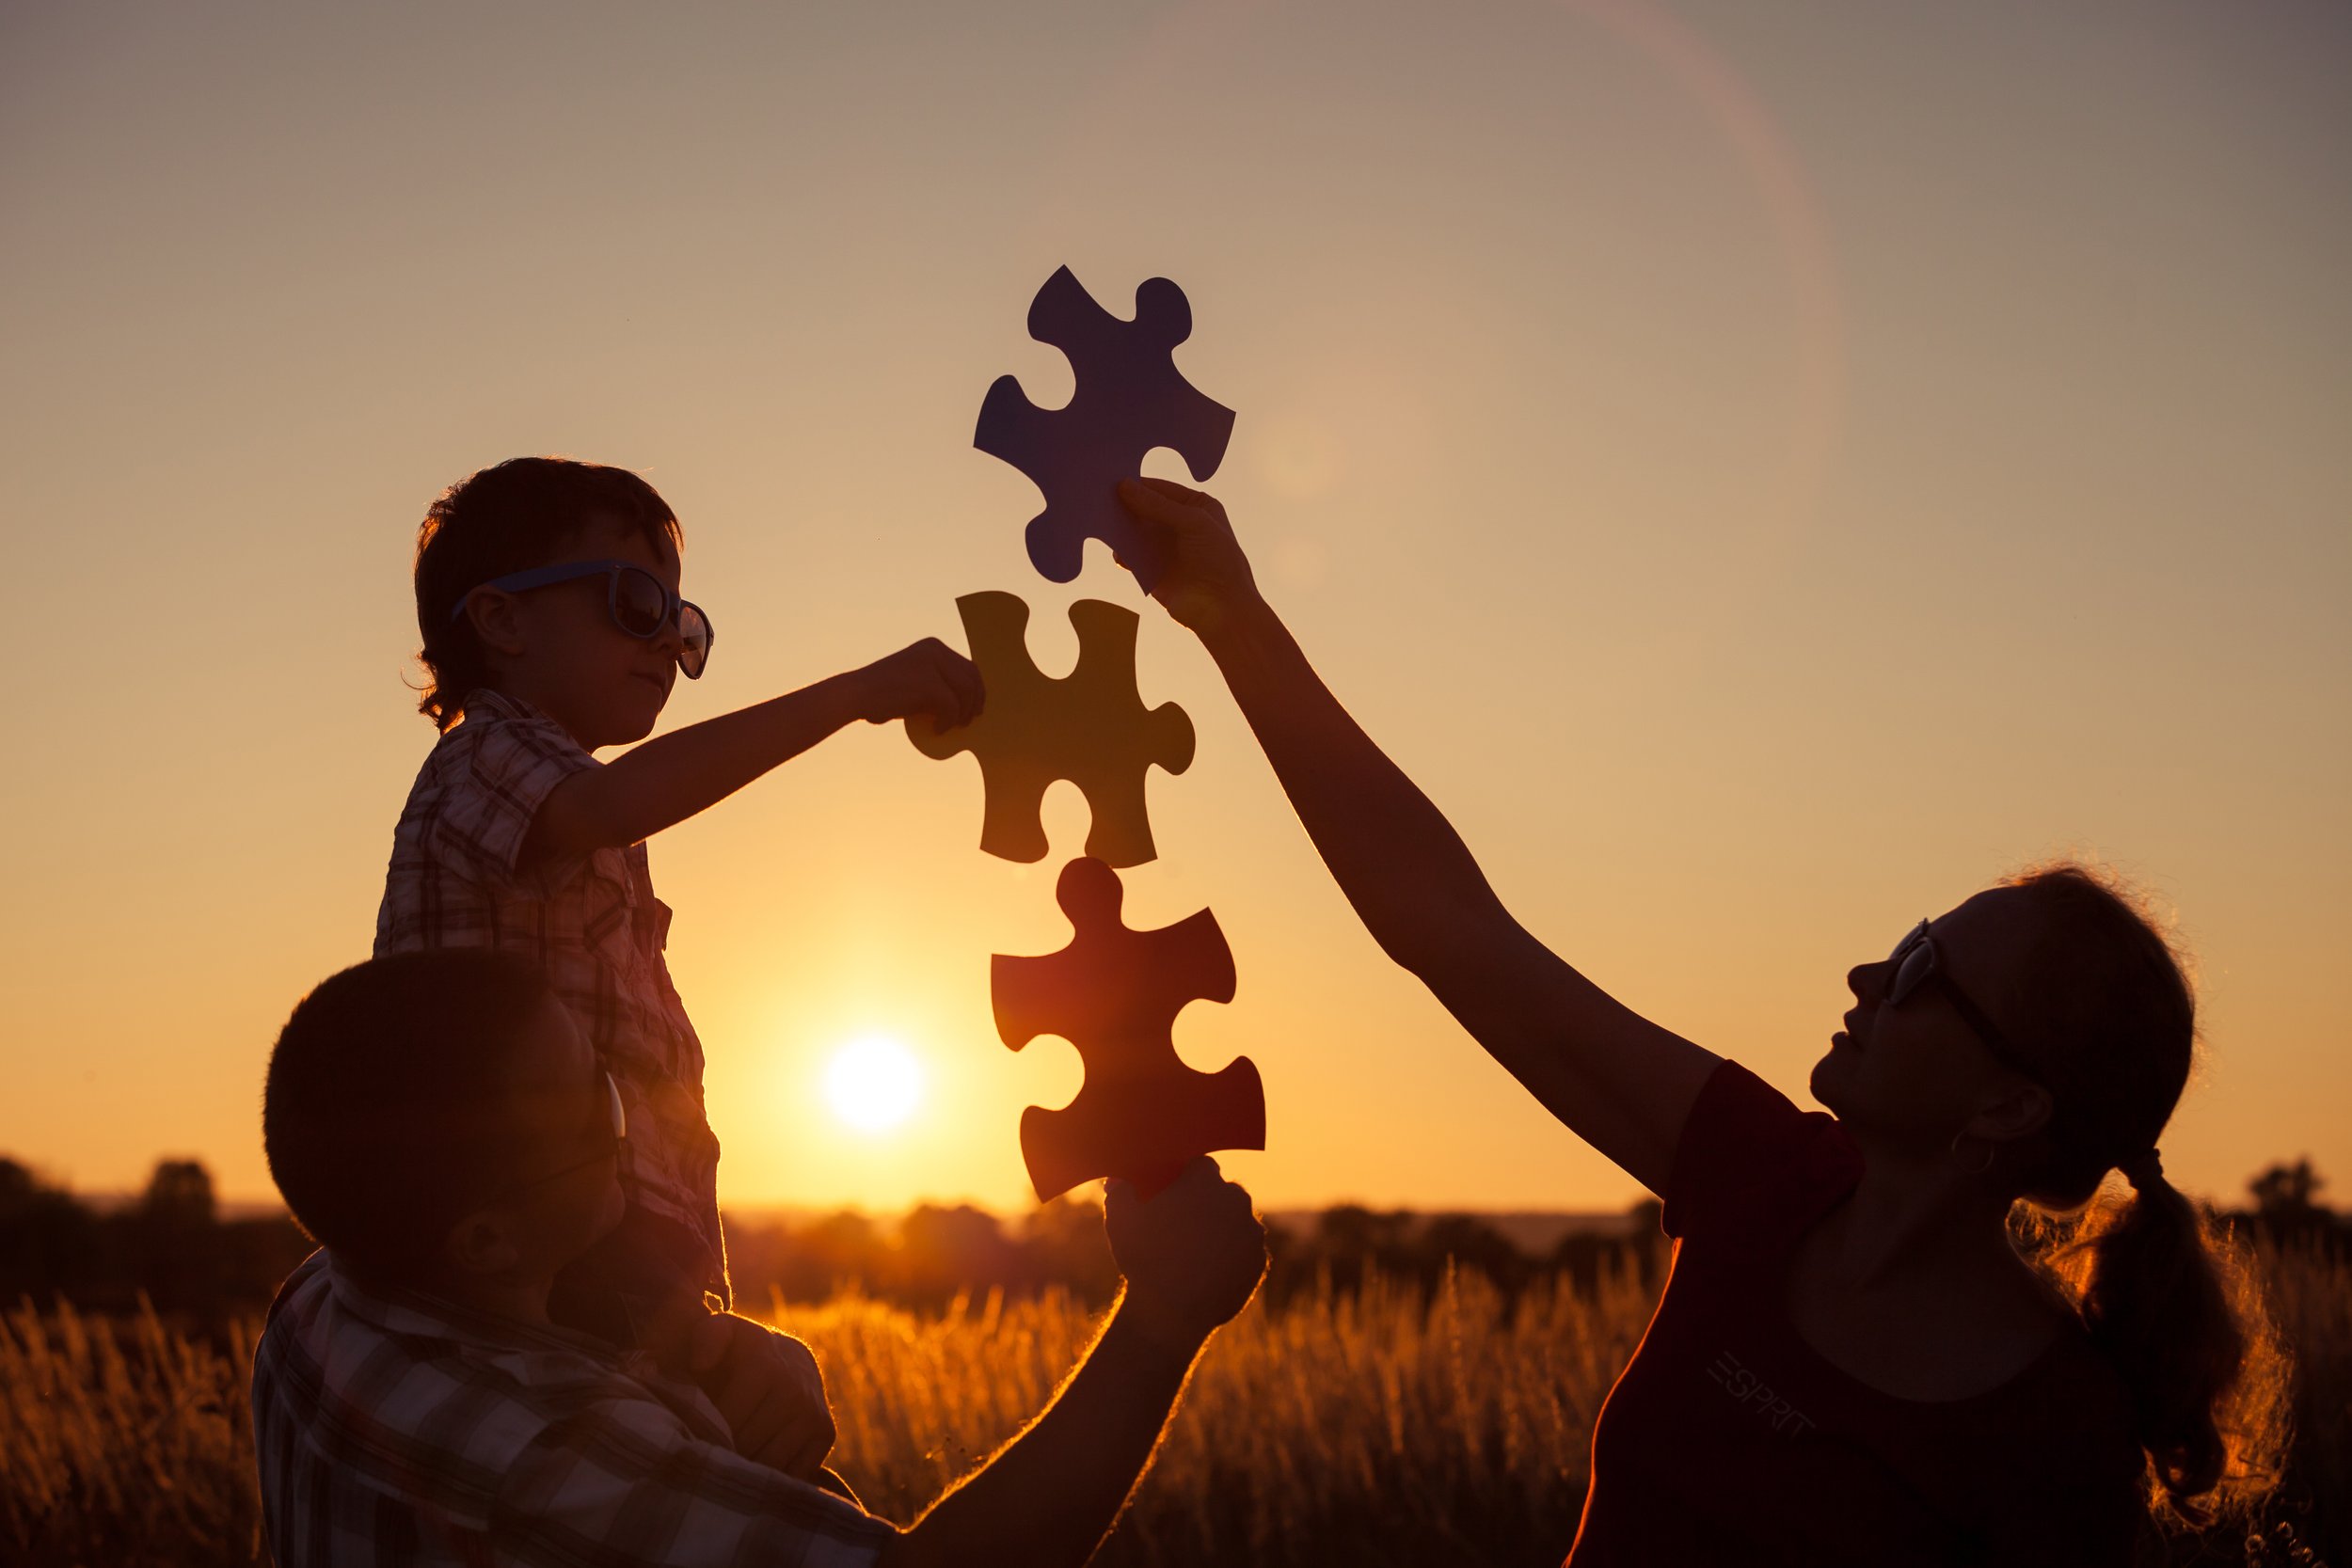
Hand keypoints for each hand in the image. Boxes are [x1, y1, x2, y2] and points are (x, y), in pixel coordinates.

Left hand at [658, 1307, 838, 1479]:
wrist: (791, 1360)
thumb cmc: (741, 1353)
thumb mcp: (722, 1333)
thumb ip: (706, 1338)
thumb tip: (699, 1363)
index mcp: (764, 1363)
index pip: (726, 1420)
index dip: (706, 1432)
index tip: (695, 1433)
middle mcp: (794, 1388)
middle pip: (746, 1444)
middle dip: (724, 1452)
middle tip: (710, 1453)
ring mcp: (813, 1412)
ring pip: (769, 1464)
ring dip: (746, 1469)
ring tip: (730, 1461)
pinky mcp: (826, 1432)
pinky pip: (792, 1474)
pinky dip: (773, 1477)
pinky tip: (758, 1464)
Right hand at [849, 638, 983, 729]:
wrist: (855, 694)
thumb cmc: (883, 694)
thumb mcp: (915, 679)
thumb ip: (937, 681)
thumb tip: (966, 701)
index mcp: (932, 646)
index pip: (968, 666)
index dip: (977, 689)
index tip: (976, 707)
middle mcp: (935, 650)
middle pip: (972, 678)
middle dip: (975, 701)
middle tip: (970, 720)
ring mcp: (932, 665)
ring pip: (965, 693)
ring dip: (963, 713)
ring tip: (953, 726)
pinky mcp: (929, 684)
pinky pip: (951, 707)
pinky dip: (948, 722)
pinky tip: (937, 729)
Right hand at [1104, 1157, 1266, 1355]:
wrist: (1172, 1313)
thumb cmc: (1143, 1258)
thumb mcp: (1120, 1217)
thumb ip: (1120, 1190)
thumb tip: (1119, 1179)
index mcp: (1204, 1180)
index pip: (1199, 1165)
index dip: (1185, 1178)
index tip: (1173, 1192)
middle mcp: (1235, 1198)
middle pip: (1222, 1192)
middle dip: (1206, 1203)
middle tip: (1183, 1223)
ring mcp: (1251, 1231)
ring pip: (1236, 1222)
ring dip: (1222, 1230)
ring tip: (1196, 1250)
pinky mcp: (1259, 1261)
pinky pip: (1245, 1252)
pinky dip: (1232, 1257)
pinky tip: (1210, 1270)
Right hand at [1113, 478, 1261, 639]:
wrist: (1221, 609)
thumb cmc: (1219, 561)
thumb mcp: (1193, 523)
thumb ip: (1158, 505)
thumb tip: (1125, 486)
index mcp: (1196, 506)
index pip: (1161, 489)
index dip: (1139, 484)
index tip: (1112, 479)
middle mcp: (1179, 524)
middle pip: (1145, 508)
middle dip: (1125, 505)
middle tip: (1099, 497)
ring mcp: (1165, 547)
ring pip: (1135, 531)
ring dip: (1120, 527)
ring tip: (1100, 520)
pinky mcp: (1152, 569)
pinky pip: (1131, 555)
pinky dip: (1122, 552)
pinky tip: (1115, 549)